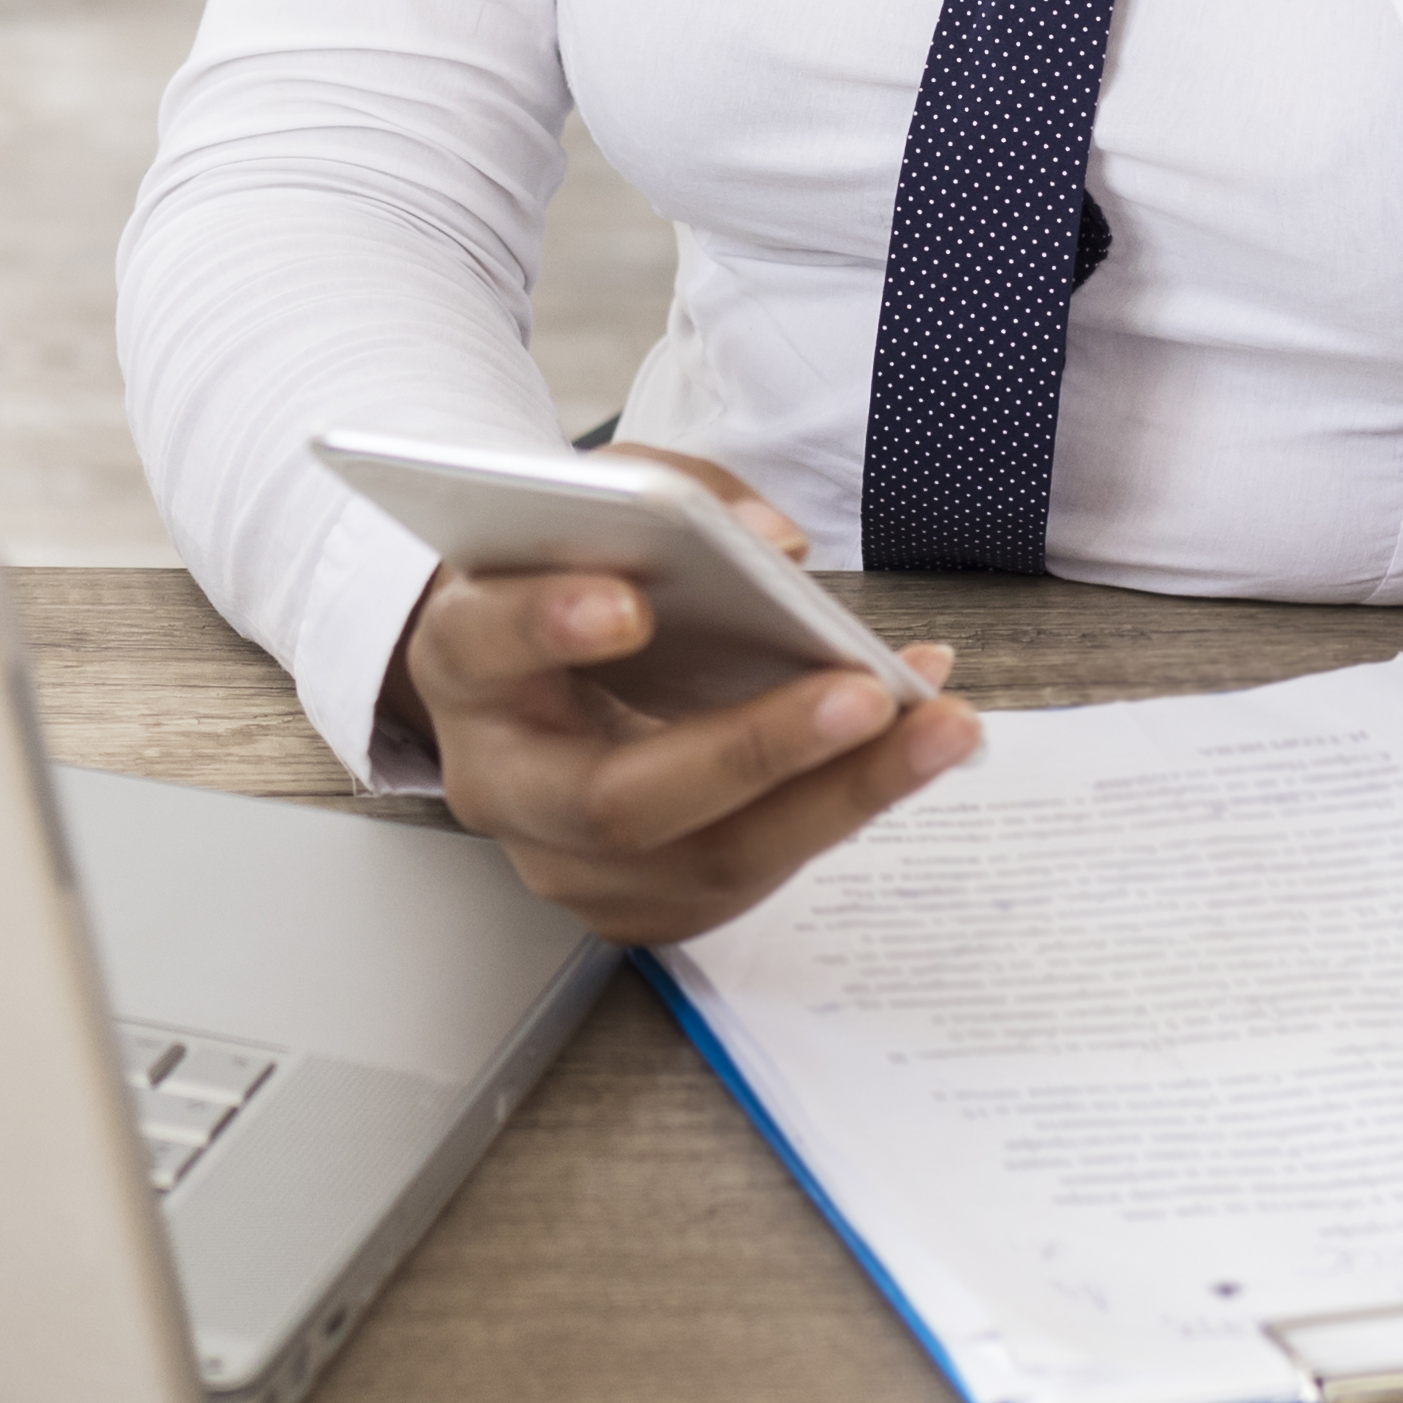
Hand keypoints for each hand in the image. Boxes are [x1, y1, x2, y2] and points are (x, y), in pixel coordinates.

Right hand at [396, 453, 979, 945]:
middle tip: (861, 693)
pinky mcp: (641, 906)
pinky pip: (755, 873)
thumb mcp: (594, 511)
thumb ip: (670, 497)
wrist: (531, 689)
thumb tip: (774, 546)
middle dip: (752, 750)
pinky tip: (913, 747)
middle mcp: (500, 783)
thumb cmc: (567, 582)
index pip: (484, 646)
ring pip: (709, 859)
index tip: (630, 602)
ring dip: (842, 794)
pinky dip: (845, 806)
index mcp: (462, 666)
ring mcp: (568, 864)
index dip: (548, 624)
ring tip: (940, 727)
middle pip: (617, 800)